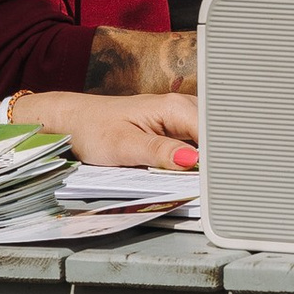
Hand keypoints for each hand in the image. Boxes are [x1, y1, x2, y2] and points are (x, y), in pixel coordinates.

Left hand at [24, 90, 202, 170]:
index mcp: (173, 107)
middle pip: (215, 136)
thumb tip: (191, 160)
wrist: (75, 121)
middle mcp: (181, 107)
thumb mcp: (124, 145)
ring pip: (207, 140)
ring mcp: (179, 116)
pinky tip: (188, 171)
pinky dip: (196, 158)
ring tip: (200, 179)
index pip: (212, 133)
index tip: (215, 180)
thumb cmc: (93, 129)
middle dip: (216, 160)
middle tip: (211, 186)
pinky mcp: (174, 127)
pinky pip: (195, 143)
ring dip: (207, 160)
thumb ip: (159, 152)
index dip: (217, 159)